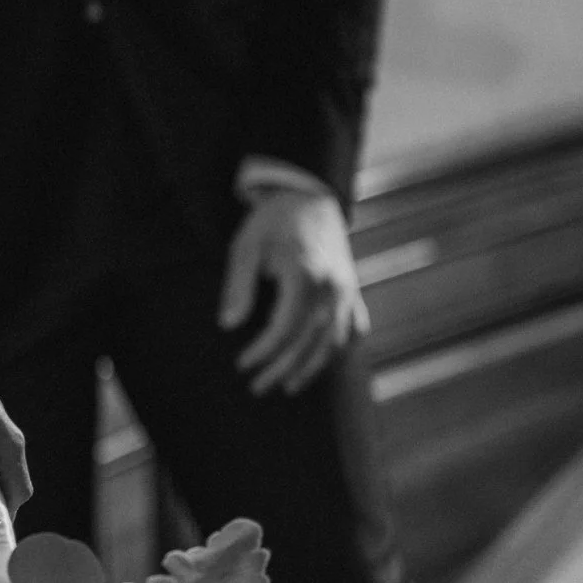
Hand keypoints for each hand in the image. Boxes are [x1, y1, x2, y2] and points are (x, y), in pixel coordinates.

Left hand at [218, 189, 368, 395]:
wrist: (310, 195)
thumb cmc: (272, 222)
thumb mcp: (246, 246)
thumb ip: (238, 286)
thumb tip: (228, 325)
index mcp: (304, 276)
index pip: (283, 330)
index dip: (262, 352)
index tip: (241, 364)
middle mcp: (331, 288)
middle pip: (308, 343)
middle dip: (281, 369)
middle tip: (256, 387)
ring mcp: (347, 290)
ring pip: (334, 342)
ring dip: (312, 368)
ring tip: (289, 386)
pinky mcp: (353, 289)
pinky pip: (354, 328)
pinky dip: (340, 348)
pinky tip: (325, 361)